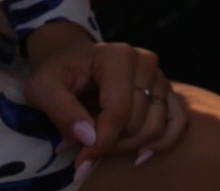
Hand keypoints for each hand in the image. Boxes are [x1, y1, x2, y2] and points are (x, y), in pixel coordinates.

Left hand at [19, 24, 187, 171]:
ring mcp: (158, 76)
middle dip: (109, 145)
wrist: (70, 57)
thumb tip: (88, 137)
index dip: (99, 142)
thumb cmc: (56, 72)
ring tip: (101, 149)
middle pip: (136, 122)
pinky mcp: (164, 90)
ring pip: (155, 126)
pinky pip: (177, 121)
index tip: (79, 164)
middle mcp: (146, 62)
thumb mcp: (42, 88)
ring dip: (128, 147)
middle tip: (82, 151)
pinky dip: (163, 142)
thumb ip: (62, 111)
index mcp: (118, 56)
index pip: (118, 111)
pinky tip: (140, 156)